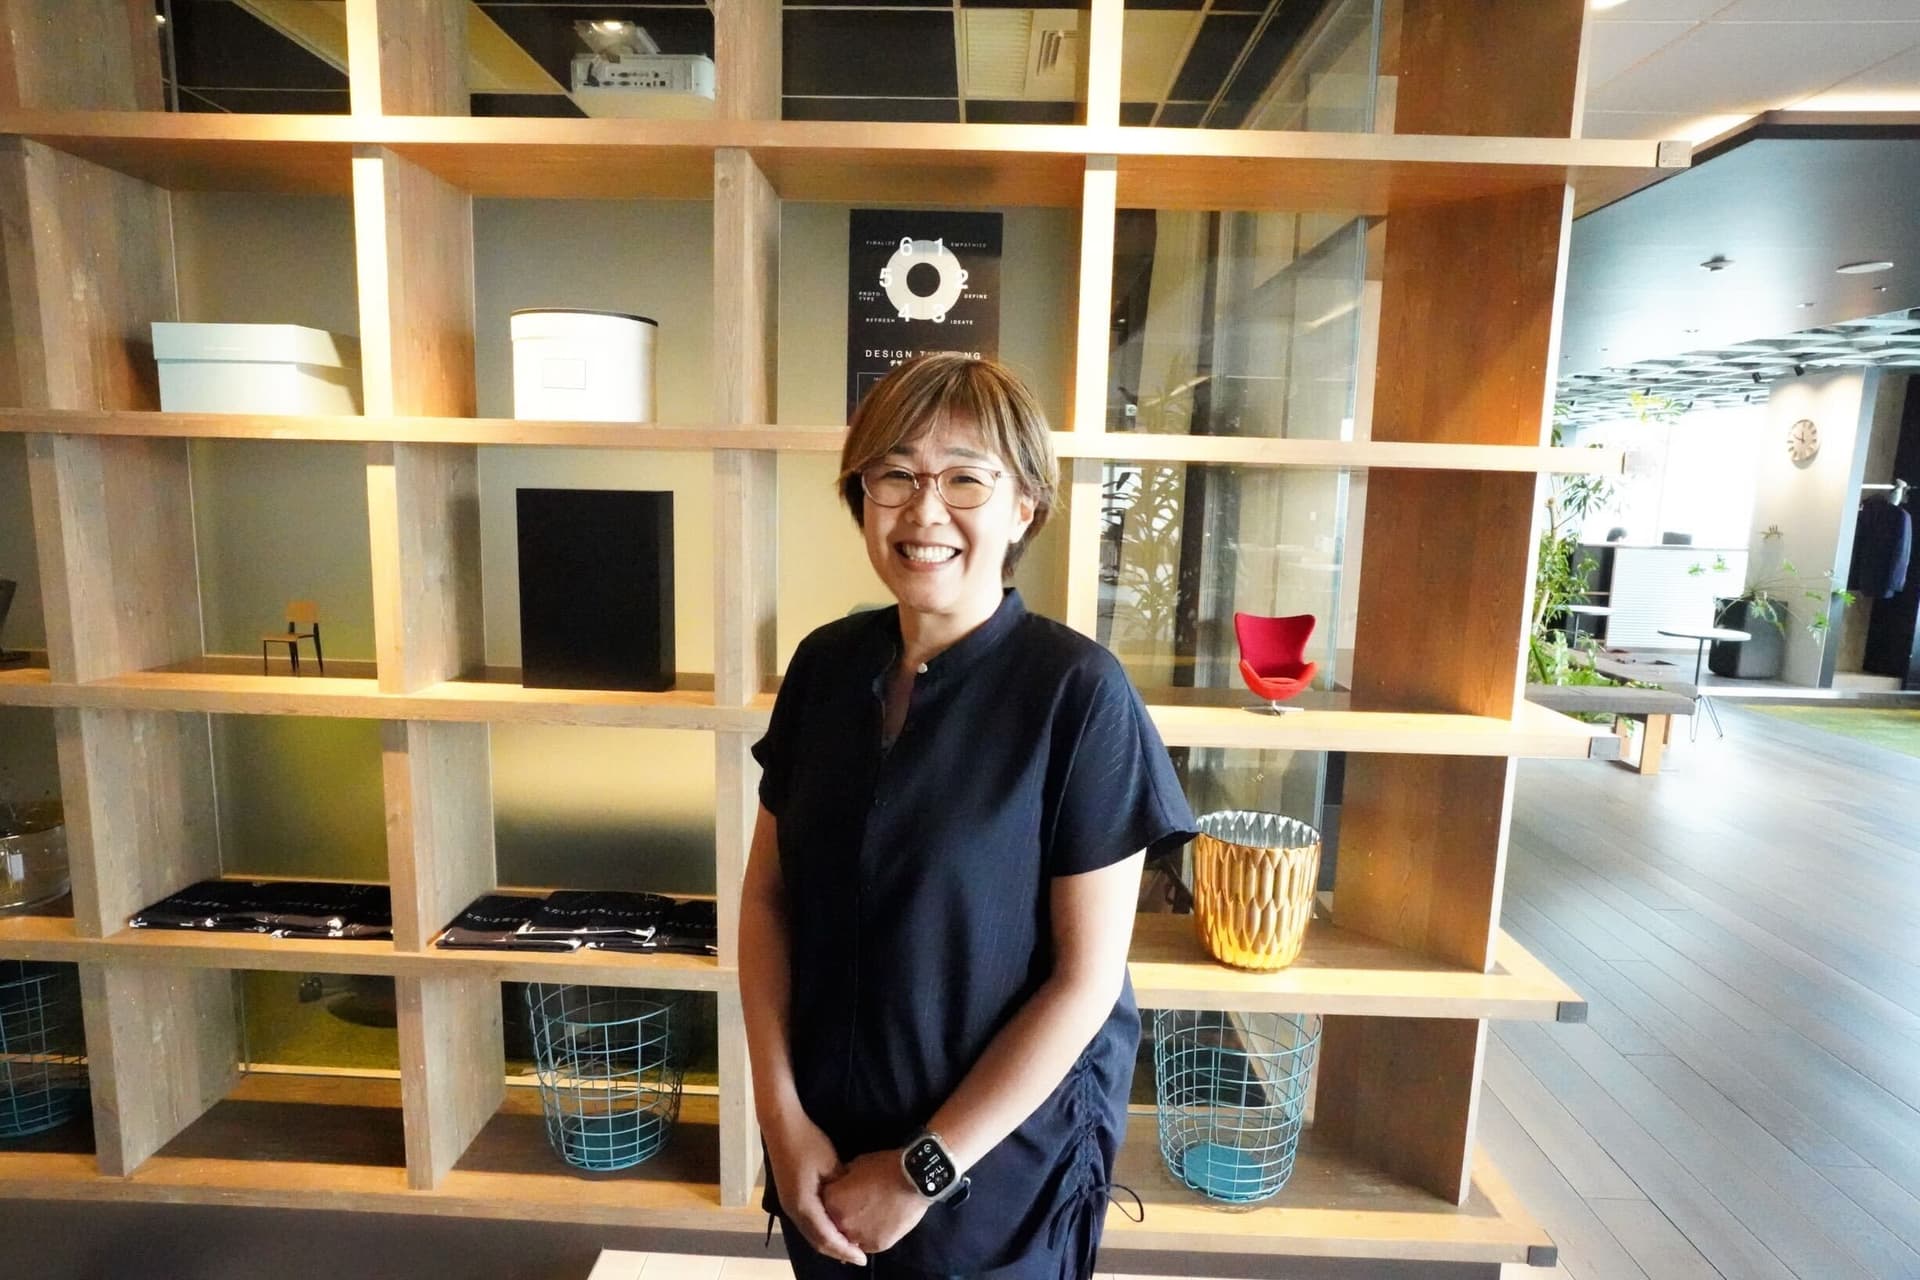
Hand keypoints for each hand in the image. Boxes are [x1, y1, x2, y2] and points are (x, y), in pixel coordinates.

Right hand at [766, 1113, 867, 1265]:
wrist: (782, 1125)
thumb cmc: (808, 1142)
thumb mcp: (832, 1165)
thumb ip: (843, 1190)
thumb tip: (853, 1206)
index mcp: (804, 1205)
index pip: (827, 1237)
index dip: (845, 1250)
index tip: (862, 1258)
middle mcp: (793, 1210)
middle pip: (816, 1241)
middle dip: (837, 1251)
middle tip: (858, 1257)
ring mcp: (788, 1204)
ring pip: (810, 1233)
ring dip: (829, 1242)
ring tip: (848, 1247)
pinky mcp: (789, 1197)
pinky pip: (807, 1222)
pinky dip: (821, 1230)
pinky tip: (834, 1227)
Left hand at [821, 1149, 932, 1255]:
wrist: (914, 1179)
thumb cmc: (884, 1167)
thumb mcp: (856, 1165)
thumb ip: (843, 1179)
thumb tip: (841, 1184)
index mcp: (832, 1201)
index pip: (823, 1204)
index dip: (833, 1197)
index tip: (842, 1192)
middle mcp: (841, 1223)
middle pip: (835, 1222)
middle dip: (842, 1214)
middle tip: (857, 1204)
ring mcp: (859, 1236)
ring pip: (850, 1236)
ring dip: (855, 1227)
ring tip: (868, 1214)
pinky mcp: (877, 1245)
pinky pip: (867, 1243)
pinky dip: (870, 1234)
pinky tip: (879, 1221)